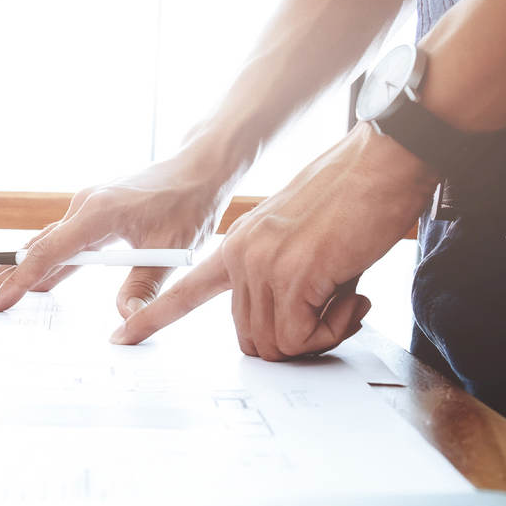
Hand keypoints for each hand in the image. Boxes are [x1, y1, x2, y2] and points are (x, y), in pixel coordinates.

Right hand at [0, 152, 228, 316]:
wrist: (199, 167)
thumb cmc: (188, 202)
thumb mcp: (172, 249)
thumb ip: (143, 286)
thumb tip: (125, 320)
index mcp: (97, 213)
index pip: (48, 253)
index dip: (20, 282)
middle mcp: (82, 207)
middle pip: (33, 249)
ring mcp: (85, 209)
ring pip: (42, 245)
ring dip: (14, 269)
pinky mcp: (92, 215)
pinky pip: (59, 242)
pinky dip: (40, 262)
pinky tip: (31, 281)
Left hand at [110, 124, 438, 357]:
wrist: (383, 161)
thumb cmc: (353, 197)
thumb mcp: (298, 242)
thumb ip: (280, 281)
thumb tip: (290, 328)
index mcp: (236, 247)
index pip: (182, 291)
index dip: (152, 319)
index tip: (122, 336)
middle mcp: (240, 256)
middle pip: (250, 338)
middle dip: (294, 342)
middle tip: (332, 315)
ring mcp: (262, 264)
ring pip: (276, 344)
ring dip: (319, 336)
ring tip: (345, 298)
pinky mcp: (294, 274)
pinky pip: (301, 337)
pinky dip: (332, 330)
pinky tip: (352, 297)